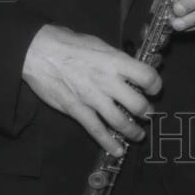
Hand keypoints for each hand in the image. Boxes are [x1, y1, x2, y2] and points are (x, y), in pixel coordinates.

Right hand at [21, 24, 161, 154]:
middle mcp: (107, 81)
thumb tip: (132, 69)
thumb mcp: (100, 44)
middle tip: (147, 113)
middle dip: (146, 111)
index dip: (155, 85)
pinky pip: (96, 130)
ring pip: (120, 121)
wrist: (39, 52)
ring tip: (138, 134)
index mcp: (115, 61)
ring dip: (133, 131)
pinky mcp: (76, 110)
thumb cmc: (70, 44)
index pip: (147, 76)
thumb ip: (117, 59)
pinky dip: (109, 143)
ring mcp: (92, 98)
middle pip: (137, 104)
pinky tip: (118, 150)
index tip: (154, 89)